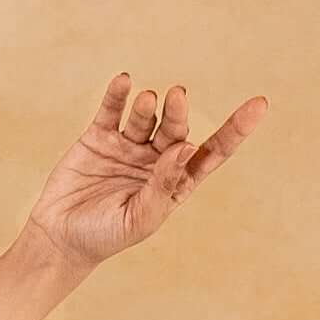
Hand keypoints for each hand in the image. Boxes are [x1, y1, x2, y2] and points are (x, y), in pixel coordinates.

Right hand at [18, 75, 267, 273]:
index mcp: (176, 183)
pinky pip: (112, 111)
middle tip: (177, 96)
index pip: (214, 152)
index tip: (260, 104)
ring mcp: (128, 146)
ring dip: (149, 106)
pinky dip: (117, 95)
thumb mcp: (142, 218)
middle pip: (177, 129)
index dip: (237, 129)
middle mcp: (156, 160)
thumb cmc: (106, 236)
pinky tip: (124, 81)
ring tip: (149, 99)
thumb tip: (188, 147)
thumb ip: (165, 185)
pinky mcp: (99, 138)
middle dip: (178, 113)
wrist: (60, 238)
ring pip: (146, 117)